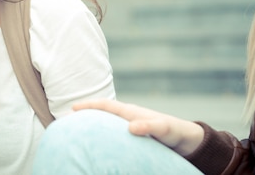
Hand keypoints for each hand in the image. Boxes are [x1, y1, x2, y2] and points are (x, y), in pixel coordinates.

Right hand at [73, 99, 204, 156]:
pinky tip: (97, 148)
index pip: (106, 106)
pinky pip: (113, 136)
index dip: (90, 106)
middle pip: (102, 114)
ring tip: (76, 135)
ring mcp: (131, 127)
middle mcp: (129, 118)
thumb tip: (131, 126)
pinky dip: (103, 138)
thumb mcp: (165, 129)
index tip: (73, 109)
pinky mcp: (134, 138)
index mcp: (132, 112)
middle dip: (85, 115)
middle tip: (66, 122)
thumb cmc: (176, 133)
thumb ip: (151, 126)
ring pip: (106, 125)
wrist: (188, 141)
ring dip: (92, 127)